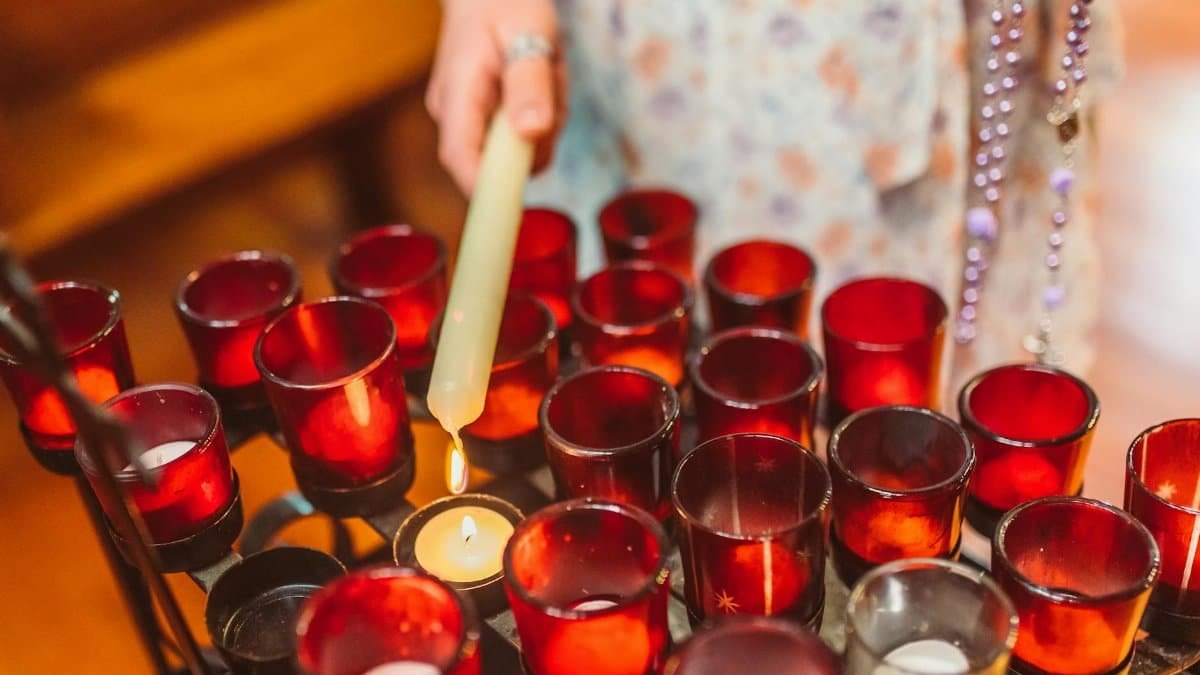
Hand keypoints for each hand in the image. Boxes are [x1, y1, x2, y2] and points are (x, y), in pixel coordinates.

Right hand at [426, 0, 566, 193]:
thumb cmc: (506, 3)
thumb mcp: (528, 33)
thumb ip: (530, 84)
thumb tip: (532, 132)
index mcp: (458, 94)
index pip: (460, 159)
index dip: (487, 189)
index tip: (521, 200)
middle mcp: (453, 114)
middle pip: (497, 163)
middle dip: (537, 141)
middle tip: (552, 86)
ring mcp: (466, 119)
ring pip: (517, 151)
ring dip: (545, 125)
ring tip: (547, 75)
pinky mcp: (483, 121)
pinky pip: (520, 138)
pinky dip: (541, 119)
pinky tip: (541, 85)